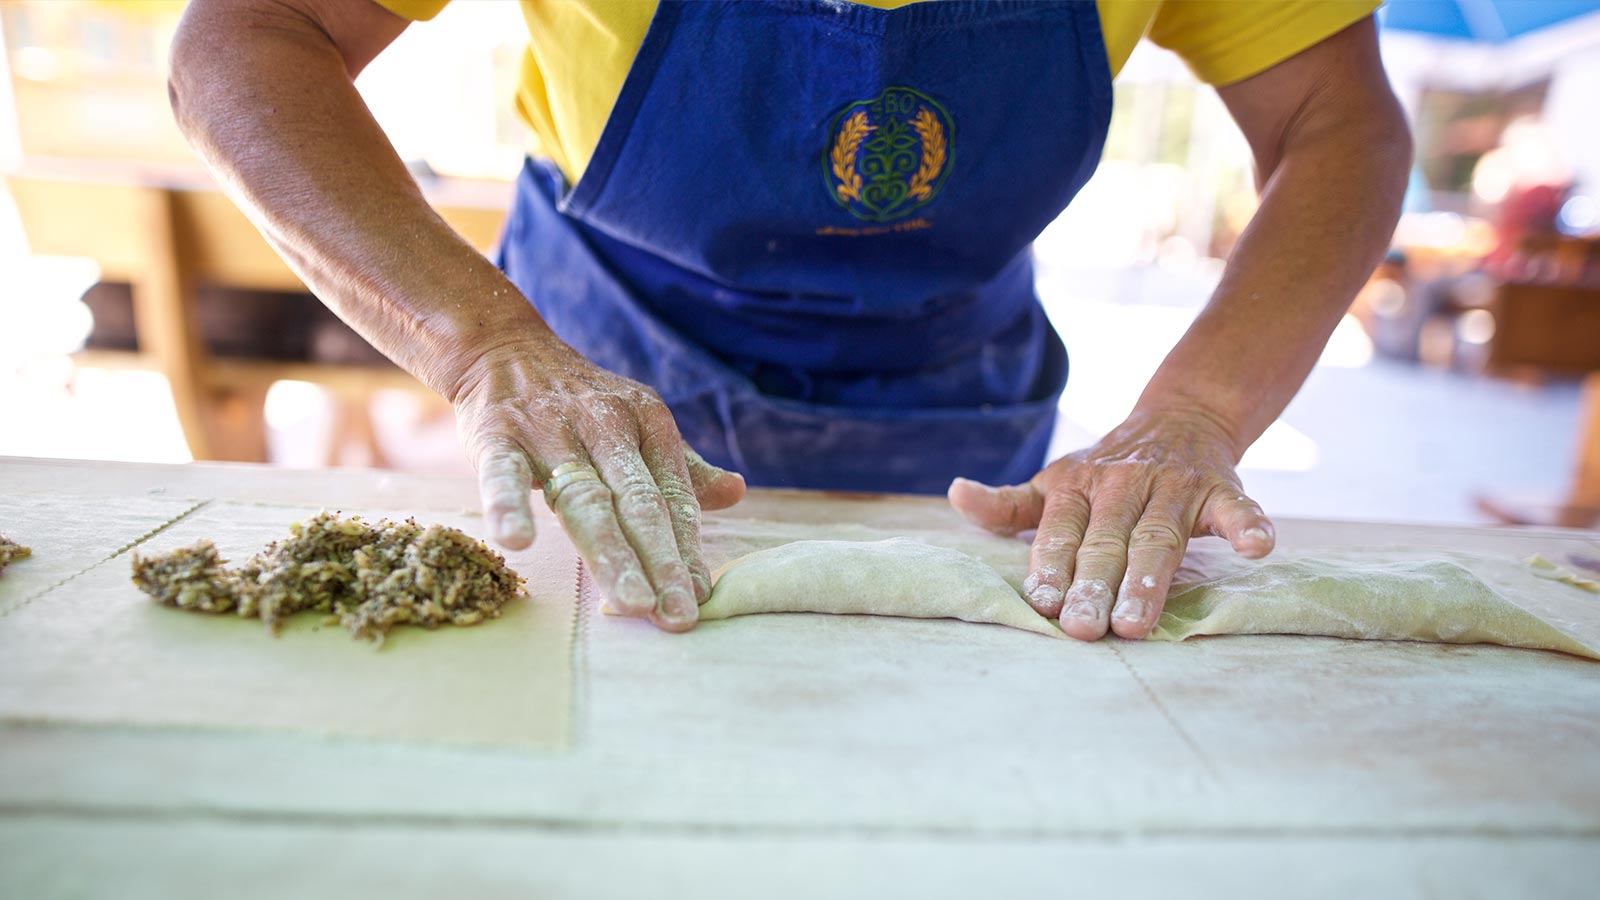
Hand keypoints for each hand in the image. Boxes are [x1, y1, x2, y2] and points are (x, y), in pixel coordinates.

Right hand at [449, 336, 745, 632]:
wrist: (502, 346)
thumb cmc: (580, 402)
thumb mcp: (637, 425)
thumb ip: (682, 468)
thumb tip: (737, 494)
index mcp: (648, 422)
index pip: (673, 496)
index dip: (687, 549)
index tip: (700, 598)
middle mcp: (605, 424)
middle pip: (639, 503)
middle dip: (662, 563)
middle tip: (678, 616)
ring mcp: (551, 429)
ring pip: (585, 498)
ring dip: (609, 553)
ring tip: (630, 602)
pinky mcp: (498, 433)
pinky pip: (503, 474)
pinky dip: (509, 505)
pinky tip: (518, 542)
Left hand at [947, 407, 1273, 640]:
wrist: (1179, 416)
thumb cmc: (1105, 471)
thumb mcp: (1052, 484)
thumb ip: (1008, 505)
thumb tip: (956, 494)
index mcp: (1077, 488)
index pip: (1061, 532)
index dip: (1052, 567)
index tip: (1043, 604)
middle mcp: (1122, 485)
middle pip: (1107, 542)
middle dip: (1094, 586)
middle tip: (1085, 629)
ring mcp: (1173, 487)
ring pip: (1159, 537)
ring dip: (1149, 579)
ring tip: (1137, 622)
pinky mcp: (1220, 488)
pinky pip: (1237, 508)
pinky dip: (1248, 525)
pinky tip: (1257, 548)